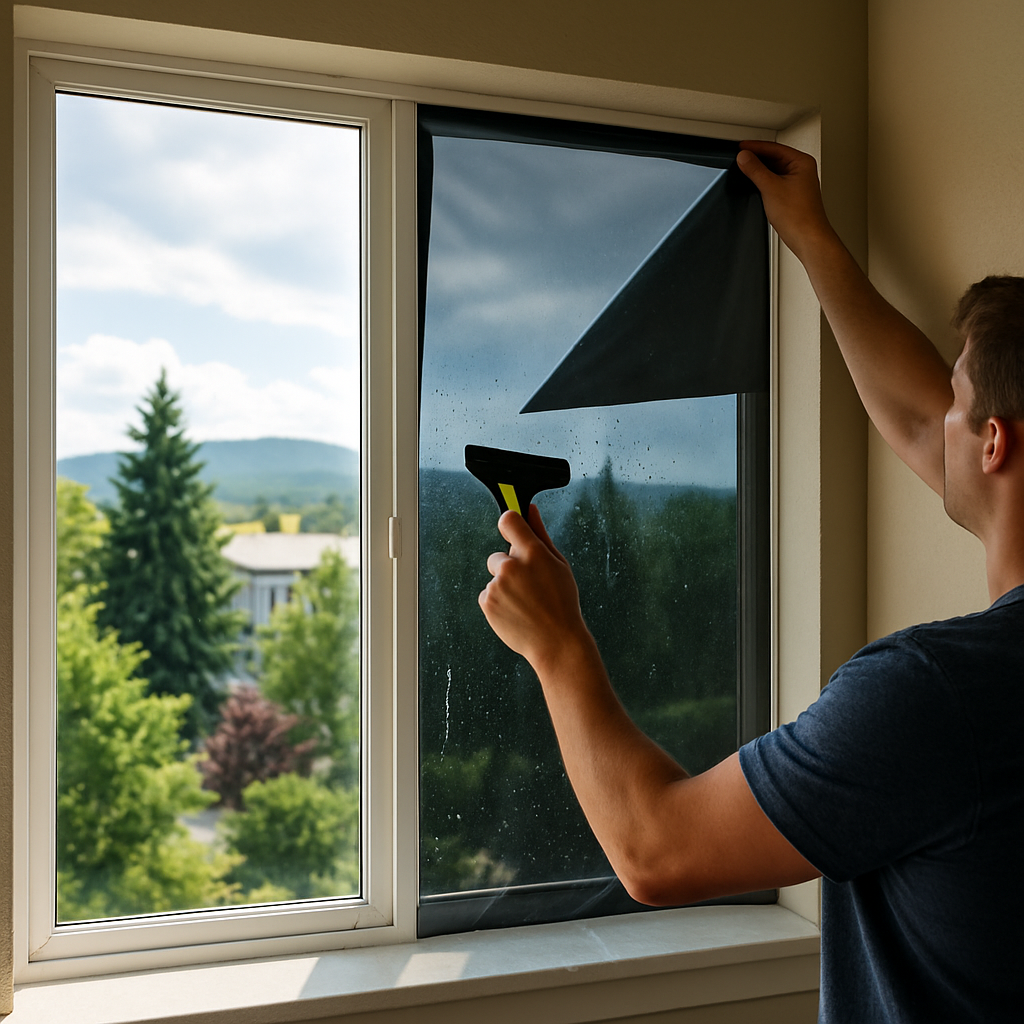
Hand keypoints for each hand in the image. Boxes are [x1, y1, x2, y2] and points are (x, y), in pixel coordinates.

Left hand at [478, 505, 591, 672]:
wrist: (556, 641)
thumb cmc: (562, 603)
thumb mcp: (559, 565)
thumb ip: (540, 534)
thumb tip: (530, 509)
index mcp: (533, 552)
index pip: (508, 520)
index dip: (510, 525)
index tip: (513, 532)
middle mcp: (511, 566)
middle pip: (499, 555)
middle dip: (510, 567)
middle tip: (530, 587)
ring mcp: (497, 585)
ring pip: (495, 577)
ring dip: (505, 586)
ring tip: (526, 603)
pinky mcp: (487, 602)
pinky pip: (488, 594)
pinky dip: (498, 602)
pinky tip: (516, 612)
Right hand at [737, 141, 836, 259]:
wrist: (807, 238)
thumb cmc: (799, 216)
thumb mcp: (771, 188)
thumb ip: (755, 170)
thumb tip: (744, 157)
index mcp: (802, 163)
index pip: (774, 148)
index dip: (755, 146)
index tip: (740, 147)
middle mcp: (802, 171)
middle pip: (774, 158)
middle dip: (757, 157)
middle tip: (739, 157)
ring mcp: (797, 183)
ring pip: (774, 170)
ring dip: (759, 170)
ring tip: (744, 169)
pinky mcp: (792, 195)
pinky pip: (775, 182)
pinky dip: (763, 181)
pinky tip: (755, 184)